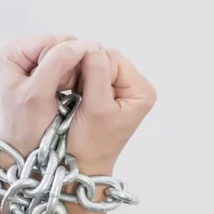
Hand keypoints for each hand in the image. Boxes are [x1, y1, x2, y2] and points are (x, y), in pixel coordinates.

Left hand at [0, 35, 99, 158]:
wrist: (27, 153)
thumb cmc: (26, 130)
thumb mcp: (38, 94)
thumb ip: (56, 64)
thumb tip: (84, 44)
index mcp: (12, 51)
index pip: (54, 42)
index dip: (67, 62)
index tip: (65, 87)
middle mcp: (22, 53)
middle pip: (63, 47)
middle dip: (71, 69)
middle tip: (67, 93)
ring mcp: (36, 63)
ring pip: (71, 58)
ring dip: (76, 76)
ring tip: (69, 97)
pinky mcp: (49, 74)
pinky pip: (72, 69)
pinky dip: (76, 81)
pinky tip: (72, 96)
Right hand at [67, 49, 156, 174]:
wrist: (80, 167)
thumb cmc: (88, 146)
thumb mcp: (95, 108)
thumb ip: (97, 74)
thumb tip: (91, 45)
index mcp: (140, 91)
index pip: (112, 58)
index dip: (90, 68)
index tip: (77, 90)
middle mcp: (135, 88)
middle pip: (104, 59)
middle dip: (85, 72)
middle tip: (74, 96)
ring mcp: (121, 91)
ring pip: (94, 66)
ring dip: (79, 78)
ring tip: (73, 100)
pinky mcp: (107, 95)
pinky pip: (89, 76)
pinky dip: (78, 83)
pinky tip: (74, 99)